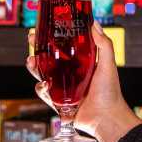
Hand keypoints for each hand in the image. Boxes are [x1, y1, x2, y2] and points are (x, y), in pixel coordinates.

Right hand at [26, 21, 140, 141]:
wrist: (107, 118)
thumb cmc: (110, 92)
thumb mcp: (108, 64)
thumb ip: (104, 44)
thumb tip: (95, 23)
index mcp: (79, 65)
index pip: (61, 48)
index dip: (51, 39)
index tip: (43, 29)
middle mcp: (68, 75)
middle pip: (47, 60)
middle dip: (37, 49)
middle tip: (31, 40)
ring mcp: (62, 89)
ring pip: (42, 75)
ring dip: (34, 67)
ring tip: (31, 60)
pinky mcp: (57, 102)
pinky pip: (44, 94)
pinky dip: (41, 88)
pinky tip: (43, 85)